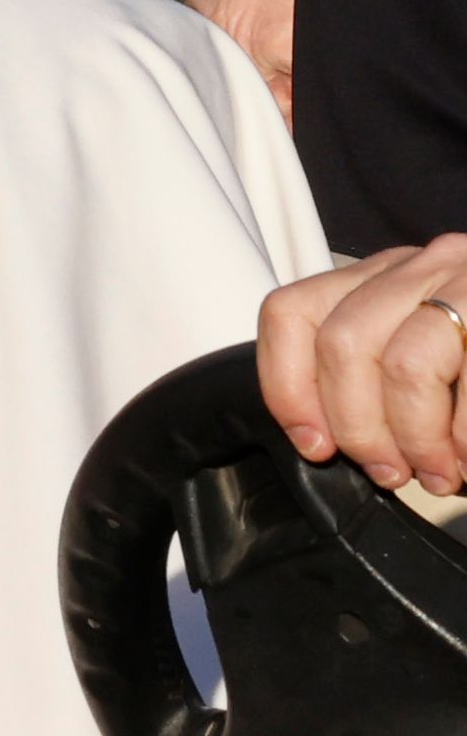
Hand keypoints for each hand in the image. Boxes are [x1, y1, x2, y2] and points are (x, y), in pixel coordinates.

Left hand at [257, 239, 466, 495]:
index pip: (292, 312)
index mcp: (389, 276)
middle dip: (360, 429)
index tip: (316, 445)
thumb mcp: (431, 365)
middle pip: (343, 345)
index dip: (287, 388)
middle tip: (393, 472)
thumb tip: (321, 436)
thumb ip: (373, 384)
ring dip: (416, 436)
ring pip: (405, 363)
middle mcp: (431, 263)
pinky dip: (465, 437)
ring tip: (440, 473)